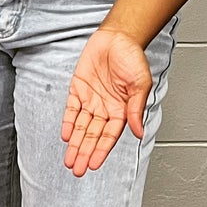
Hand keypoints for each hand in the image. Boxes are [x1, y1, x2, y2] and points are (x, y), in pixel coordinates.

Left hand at [60, 28, 150, 176]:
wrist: (117, 37)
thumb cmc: (132, 58)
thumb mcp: (140, 84)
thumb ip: (136, 109)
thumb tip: (138, 132)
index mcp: (122, 110)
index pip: (109, 136)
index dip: (100, 151)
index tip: (93, 164)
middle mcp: (105, 108)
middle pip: (93, 136)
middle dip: (84, 152)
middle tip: (77, 169)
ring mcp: (91, 99)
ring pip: (82, 127)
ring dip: (75, 143)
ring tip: (69, 160)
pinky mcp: (78, 89)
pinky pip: (72, 110)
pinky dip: (69, 123)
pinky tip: (66, 136)